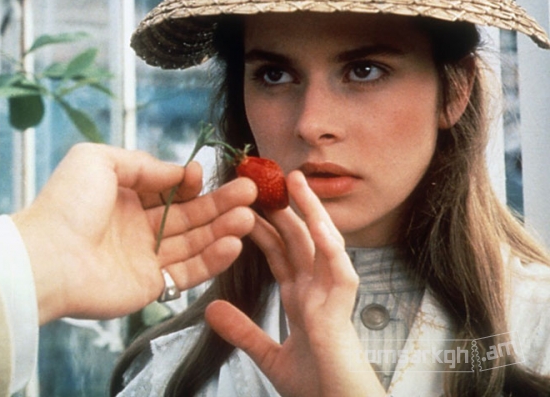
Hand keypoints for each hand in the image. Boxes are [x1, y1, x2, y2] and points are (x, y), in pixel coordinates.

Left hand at [13, 143, 255, 324]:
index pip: (168, 189)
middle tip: (250, 192)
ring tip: (248, 216)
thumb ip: (141, 163)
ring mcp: (144, 257)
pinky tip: (234, 244)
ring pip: (193, 242)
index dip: (189, 182)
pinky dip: (213, 260)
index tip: (204, 174)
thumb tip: (177, 171)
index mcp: (122, 197)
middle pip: (188, 214)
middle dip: (219, 203)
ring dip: (223, 229)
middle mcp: (136, 227)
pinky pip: (188, 273)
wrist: (47, 258)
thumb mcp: (97, 160)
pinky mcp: (150, 286)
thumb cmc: (67, 204)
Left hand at [204, 171, 384, 396]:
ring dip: (311, 213)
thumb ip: (242, 330)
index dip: (263, 227)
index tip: (244, 203)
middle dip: (284, 208)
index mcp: (300, 298)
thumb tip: (210, 309)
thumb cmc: (315, 388)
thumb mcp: (267, 355)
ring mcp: (331, 297)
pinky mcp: (342, 311)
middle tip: (264, 177)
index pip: (279, 252)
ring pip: (322, 244)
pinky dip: (330, 248)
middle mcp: (316, 291)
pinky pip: (339, 272)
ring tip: (296, 182)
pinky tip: (320, 226)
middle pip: (299, 239)